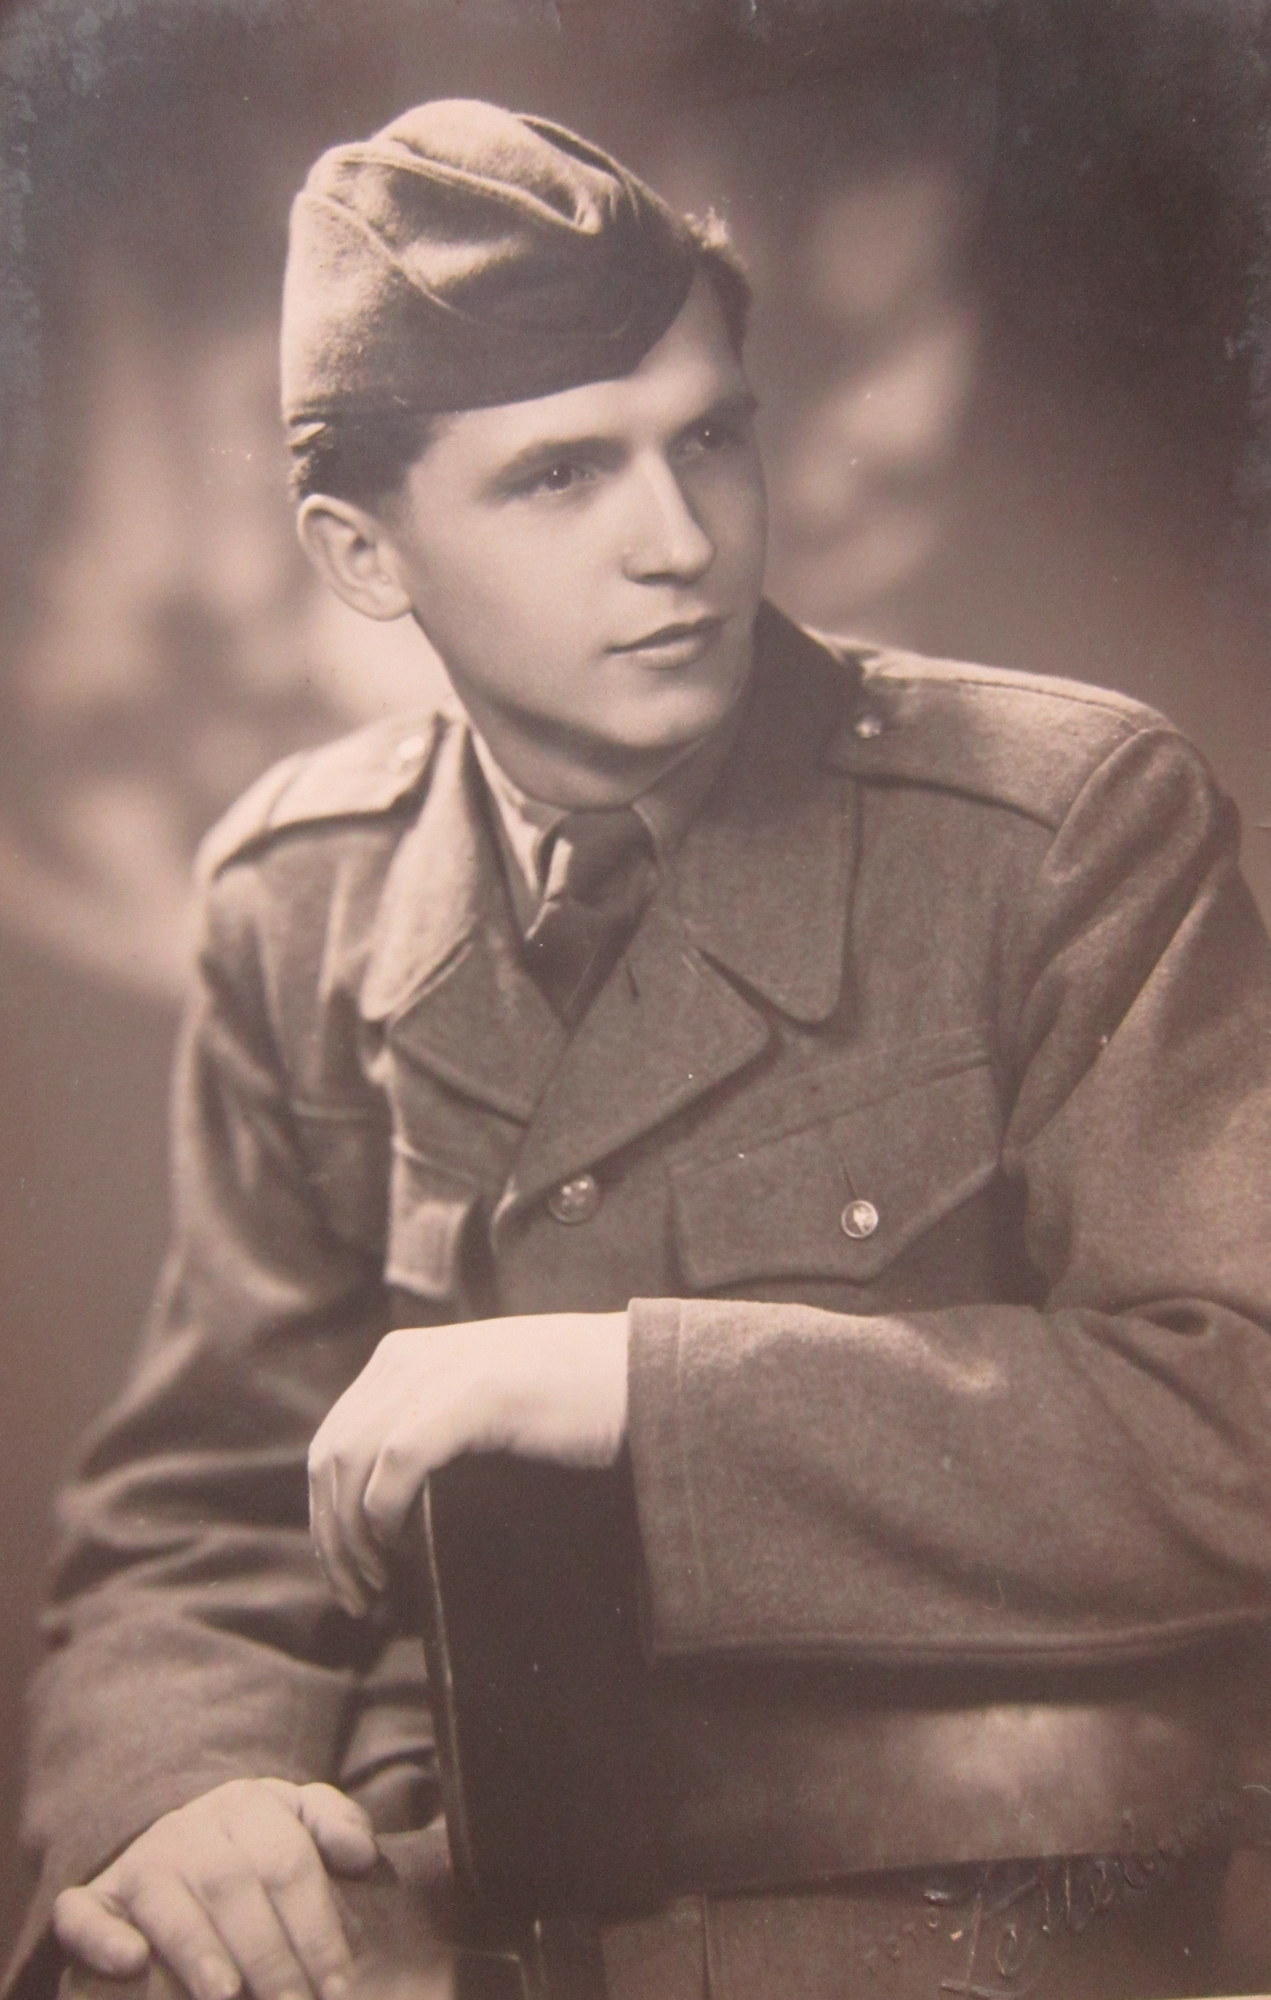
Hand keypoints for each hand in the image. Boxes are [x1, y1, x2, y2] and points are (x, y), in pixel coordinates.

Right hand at [53, 1778, 377, 1999]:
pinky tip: (131, 1963)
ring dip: (197, 1949)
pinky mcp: (96, 1897)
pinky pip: (83, 1913)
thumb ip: (336, 1825)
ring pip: (167, 1901)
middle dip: (268, 1953)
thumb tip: (360, 1854)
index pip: (288, 1863)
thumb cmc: (260, 1848)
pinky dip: (102, 1938)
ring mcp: (140, 1861)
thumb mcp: (300, 1822)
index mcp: (247, 1804)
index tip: (340, 1984)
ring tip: (227, 1994)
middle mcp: (189, 1827)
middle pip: (233, 1886)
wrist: (186, 1844)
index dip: (317, 1926)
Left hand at [308, 1311, 628, 1614]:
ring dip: (351, 1537)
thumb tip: (379, 1505)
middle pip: (331, 1457)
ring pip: (352, 1463)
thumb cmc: (570, 1400)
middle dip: (331, 1536)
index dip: (326, 1514)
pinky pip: (396, 1461)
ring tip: (372, 1587)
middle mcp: (408, 1357)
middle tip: (355, 1596)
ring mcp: (439, 1372)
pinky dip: (383, 1511)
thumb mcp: (480, 1400)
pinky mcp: (475, 1395)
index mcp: (403, 1356)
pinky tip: (398, 1544)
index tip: (346, 1572)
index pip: (333, 1440)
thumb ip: (430, 1424)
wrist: (640, 1372)